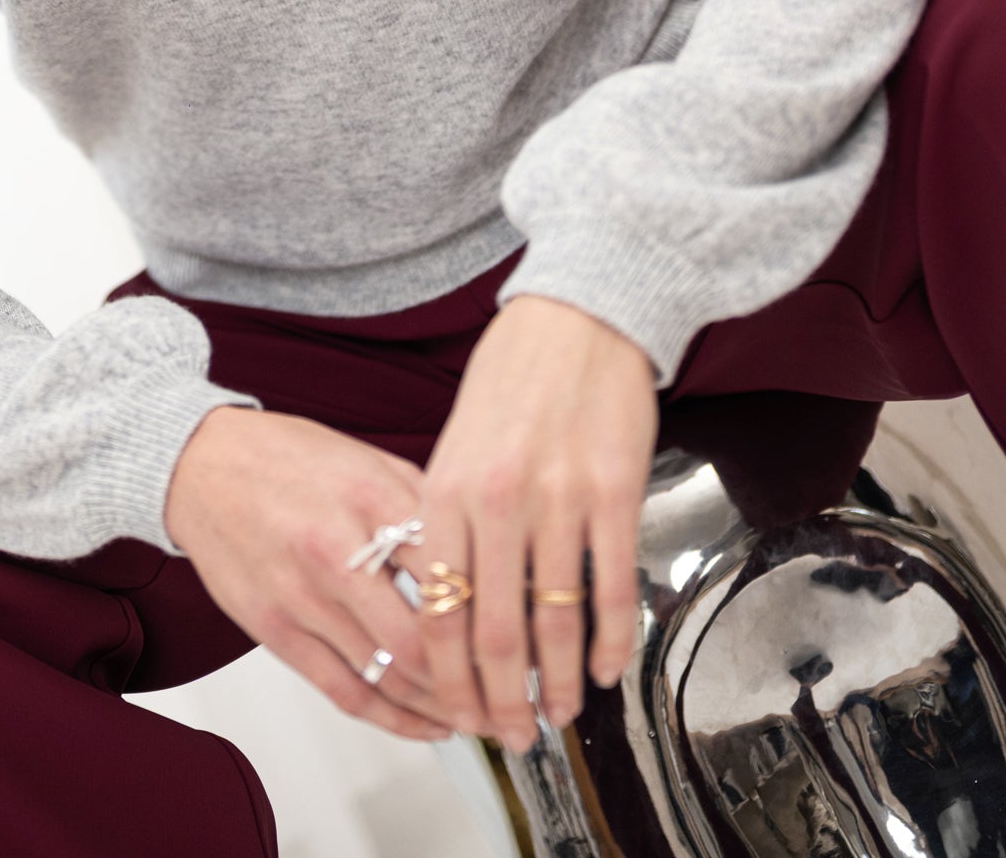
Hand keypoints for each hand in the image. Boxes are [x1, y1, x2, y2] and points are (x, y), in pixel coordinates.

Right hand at [164, 406, 494, 742]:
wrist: (197, 465)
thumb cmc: (282, 457)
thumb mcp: (364, 457)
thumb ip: (421, 502)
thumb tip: (481, 548)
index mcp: (369, 496)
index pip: (451, 567)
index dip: (498, 610)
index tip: (527, 633)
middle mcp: (337, 548)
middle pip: (427, 636)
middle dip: (478, 676)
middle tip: (510, 692)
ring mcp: (303, 594)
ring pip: (390, 673)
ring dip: (442, 704)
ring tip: (479, 714)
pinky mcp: (274, 628)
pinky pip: (344, 689)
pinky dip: (392, 718)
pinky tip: (423, 724)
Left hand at [405, 295, 658, 750]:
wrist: (577, 316)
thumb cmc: (513, 377)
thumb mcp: (456, 443)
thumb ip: (450, 518)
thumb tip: (451, 600)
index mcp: (445, 490)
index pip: (438, 609)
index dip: (449, 675)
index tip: (458, 712)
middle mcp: (496, 502)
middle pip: (495, 631)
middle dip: (502, 699)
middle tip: (511, 736)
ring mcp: (557, 501)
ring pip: (554, 621)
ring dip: (555, 683)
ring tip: (557, 716)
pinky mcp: (614, 496)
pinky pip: (611, 589)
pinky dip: (609, 641)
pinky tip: (603, 668)